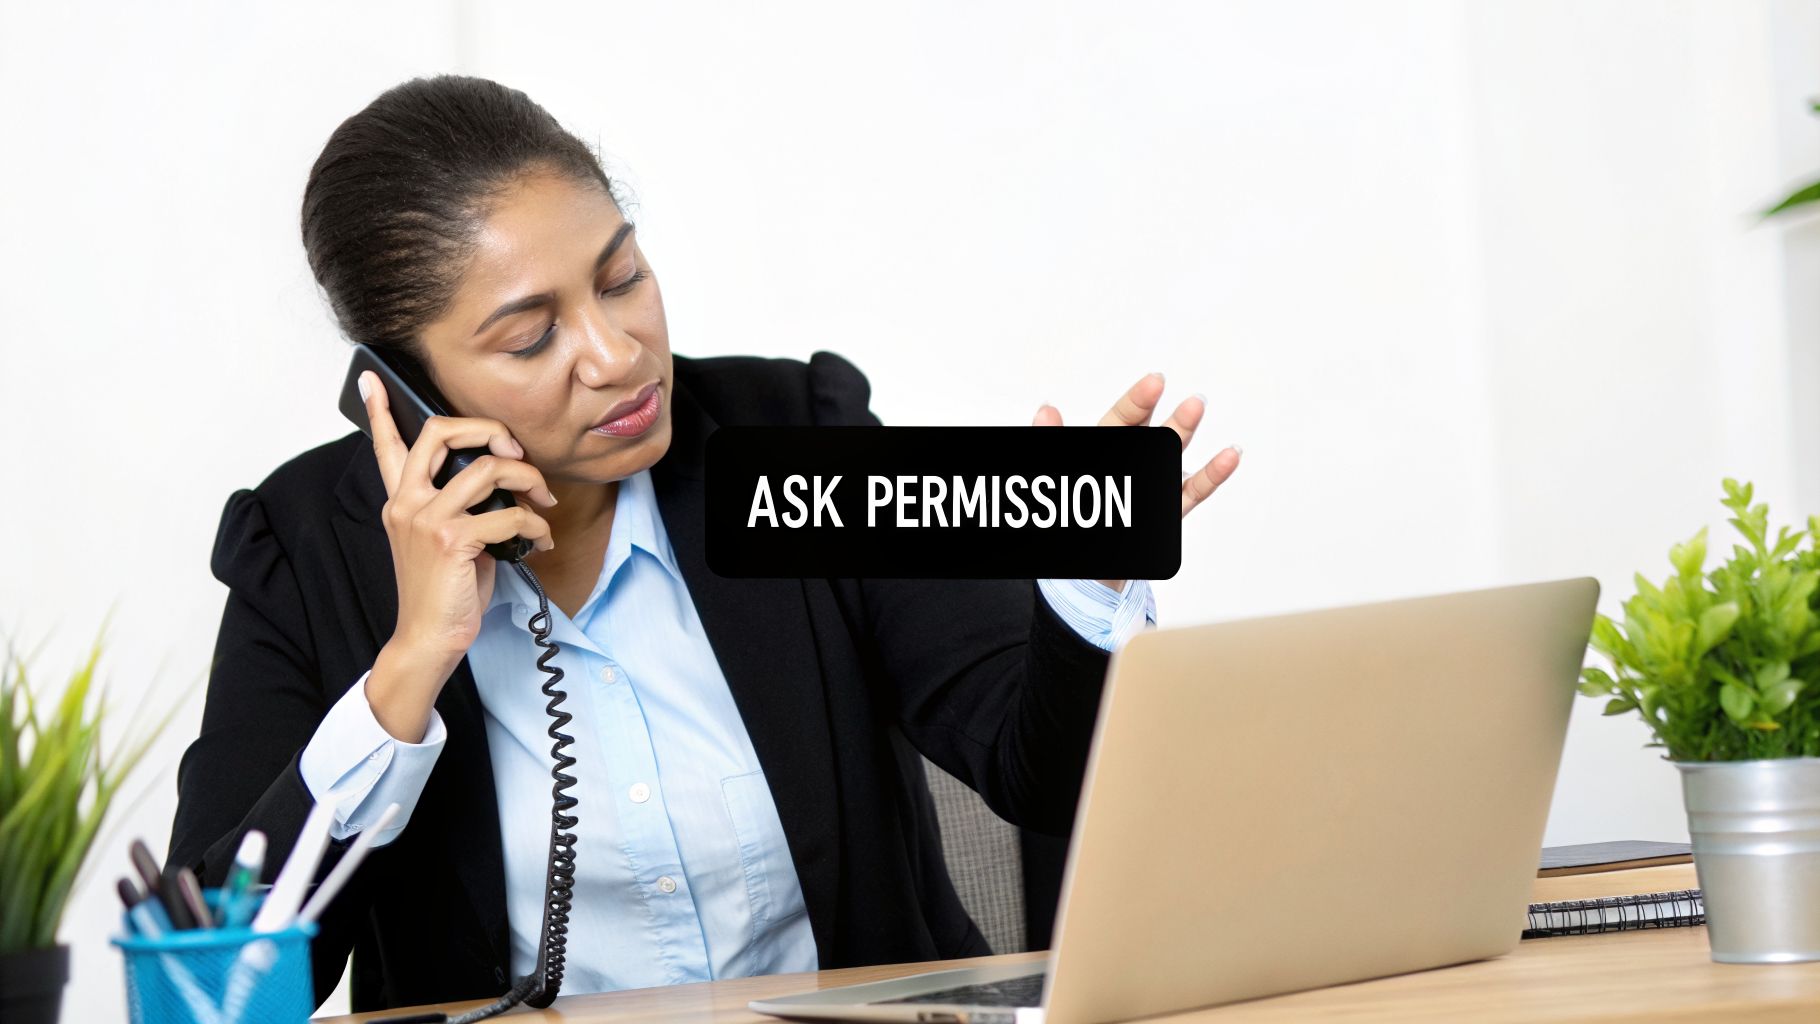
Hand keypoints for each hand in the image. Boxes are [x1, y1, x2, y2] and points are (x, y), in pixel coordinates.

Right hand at [359, 370, 558, 739]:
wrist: (428, 638)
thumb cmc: (444, 591)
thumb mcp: (448, 539)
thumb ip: (461, 504)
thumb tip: (504, 479)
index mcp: (402, 500)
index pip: (386, 446)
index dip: (379, 409)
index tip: (371, 380)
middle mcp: (407, 502)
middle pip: (442, 433)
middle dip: (489, 428)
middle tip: (515, 450)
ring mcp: (427, 518)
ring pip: (489, 468)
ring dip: (530, 479)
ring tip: (543, 502)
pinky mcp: (452, 539)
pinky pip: (511, 514)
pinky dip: (537, 526)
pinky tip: (540, 541)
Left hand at [1032, 371, 1239, 592]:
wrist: (1085, 564)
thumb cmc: (1071, 514)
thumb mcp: (1058, 472)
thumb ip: (1051, 440)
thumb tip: (1045, 409)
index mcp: (1106, 447)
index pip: (1123, 419)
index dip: (1138, 401)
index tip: (1155, 382)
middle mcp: (1135, 461)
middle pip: (1154, 434)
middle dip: (1172, 419)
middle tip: (1192, 401)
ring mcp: (1156, 484)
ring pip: (1174, 456)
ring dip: (1186, 435)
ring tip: (1200, 413)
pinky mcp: (1170, 511)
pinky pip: (1193, 493)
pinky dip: (1212, 475)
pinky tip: (1230, 455)